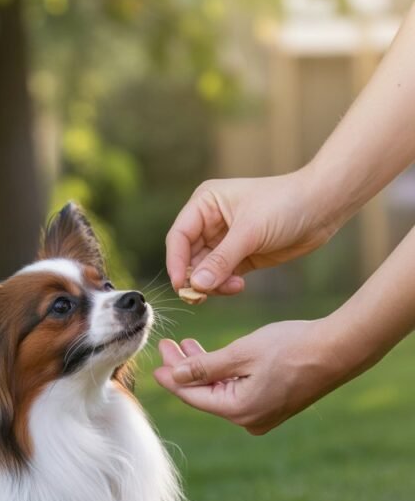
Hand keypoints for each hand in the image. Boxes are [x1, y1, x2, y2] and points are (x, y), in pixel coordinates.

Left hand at [153, 320, 341, 433]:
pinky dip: (223, 373)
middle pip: (205, 395)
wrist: (338, 349)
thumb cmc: (292, 347)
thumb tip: (174, 375)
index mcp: (239, 411)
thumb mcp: (241, 353)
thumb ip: (204, 366)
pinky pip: (237, 390)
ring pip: (220, 391)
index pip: (193, 396)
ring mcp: (262, 414)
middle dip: (185, 369)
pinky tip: (213, 356)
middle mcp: (249, 420)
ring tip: (186, 345)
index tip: (157, 360)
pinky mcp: (272, 404)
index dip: (172, 377)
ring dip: (203, 368)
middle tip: (168, 346)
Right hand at [166, 168, 334, 293]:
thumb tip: (195, 285)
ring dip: (212, 284)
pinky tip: (239, 286)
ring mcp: (225, 240)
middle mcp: (211, 221)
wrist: (323, 207)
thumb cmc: (286, 205)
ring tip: (232, 287)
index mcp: (205, 203)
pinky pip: (222, 276)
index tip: (181, 285)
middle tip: (202, 296)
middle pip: (188, 256)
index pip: (179, 236)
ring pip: (204, 270)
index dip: (176, 261)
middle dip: (195, 277)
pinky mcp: (241, 256)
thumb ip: (221, 260)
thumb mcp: (250, 232)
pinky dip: (225, 285)